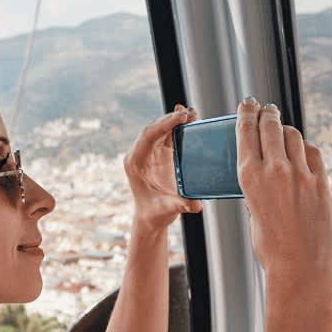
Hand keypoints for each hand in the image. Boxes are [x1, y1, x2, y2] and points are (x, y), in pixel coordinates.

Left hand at [124, 104, 203, 233]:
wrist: (150, 218)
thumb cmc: (155, 213)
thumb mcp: (168, 209)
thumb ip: (180, 205)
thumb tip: (196, 204)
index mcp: (135, 162)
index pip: (148, 136)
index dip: (164, 124)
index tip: (181, 117)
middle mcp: (139, 154)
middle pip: (154, 128)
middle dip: (171, 119)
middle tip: (190, 113)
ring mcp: (148, 153)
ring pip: (160, 129)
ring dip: (175, 120)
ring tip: (192, 113)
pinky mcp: (158, 154)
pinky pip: (166, 135)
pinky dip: (177, 127)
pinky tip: (189, 120)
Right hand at [235, 98, 331, 289]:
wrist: (300, 268)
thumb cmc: (272, 249)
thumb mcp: (254, 215)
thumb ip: (258, 193)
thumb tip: (265, 182)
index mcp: (249, 177)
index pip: (246, 132)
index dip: (247, 112)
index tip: (249, 104)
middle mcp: (274, 170)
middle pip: (271, 126)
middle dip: (268, 114)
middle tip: (267, 110)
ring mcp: (300, 174)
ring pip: (293, 136)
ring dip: (287, 130)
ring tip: (284, 130)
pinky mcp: (321, 183)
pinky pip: (313, 154)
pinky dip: (306, 149)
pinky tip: (303, 151)